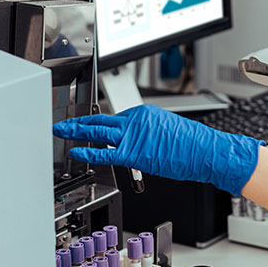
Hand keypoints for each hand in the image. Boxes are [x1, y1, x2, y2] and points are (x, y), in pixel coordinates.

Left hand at [52, 105, 263, 195]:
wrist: (205, 150)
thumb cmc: (193, 145)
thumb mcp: (168, 131)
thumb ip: (148, 135)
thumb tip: (140, 145)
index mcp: (145, 113)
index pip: (116, 118)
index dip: (99, 124)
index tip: (88, 126)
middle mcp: (136, 120)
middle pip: (101, 119)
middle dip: (80, 122)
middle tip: (64, 122)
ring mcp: (134, 135)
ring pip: (98, 131)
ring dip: (77, 131)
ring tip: (63, 132)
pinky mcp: (133, 152)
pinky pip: (104, 151)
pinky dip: (87, 152)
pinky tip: (75, 152)